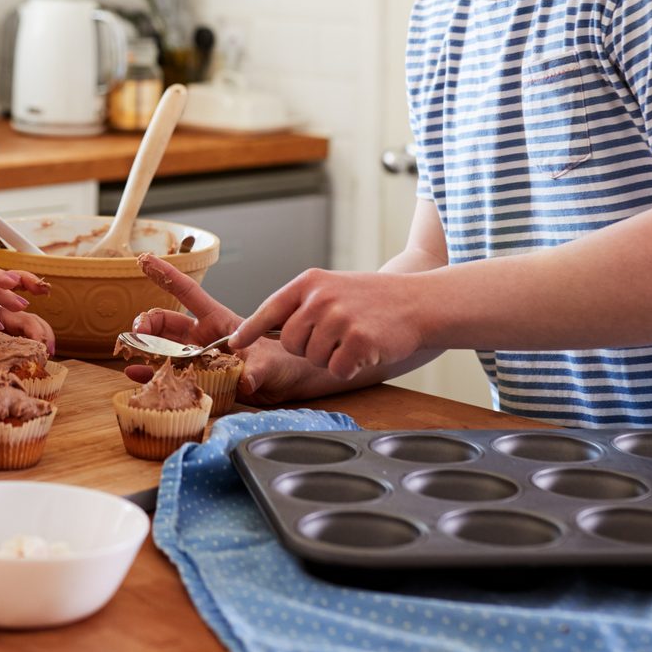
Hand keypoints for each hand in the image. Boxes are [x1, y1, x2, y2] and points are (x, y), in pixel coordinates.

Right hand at [125, 254, 344, 404]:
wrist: (286, 383)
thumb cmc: (280, 362)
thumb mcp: (269, 364)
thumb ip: (257, 371)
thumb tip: (247, 381)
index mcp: (217, 321)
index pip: (187, 292)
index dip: (166, 275)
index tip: (144, 259)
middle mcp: (201, 336)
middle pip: (165, 322)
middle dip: (146, 322)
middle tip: (137, 332)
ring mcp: (195, 358)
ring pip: (160, 346)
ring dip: (143, 347)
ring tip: (128, 352)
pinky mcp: (194, 378)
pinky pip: (166, 374)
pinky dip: (149, 373)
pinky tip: (135, 374)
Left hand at [233, 268, 426, 383]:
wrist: (417, 301)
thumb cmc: (372, 299)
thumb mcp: (331, 288)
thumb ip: (300, 305)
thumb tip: (259, 329)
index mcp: (310, 282)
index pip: (269, 309)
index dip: (249, 330)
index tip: (234, 343)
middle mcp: (320, 298)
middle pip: (290, 342)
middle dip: (308, 348)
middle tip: (334, 336)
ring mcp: (339, 318)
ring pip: (313, 359)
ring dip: (330, 358)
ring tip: (352, 339)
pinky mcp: (358, 340)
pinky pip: (336, 369)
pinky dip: (348, 367)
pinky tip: (364, 350)